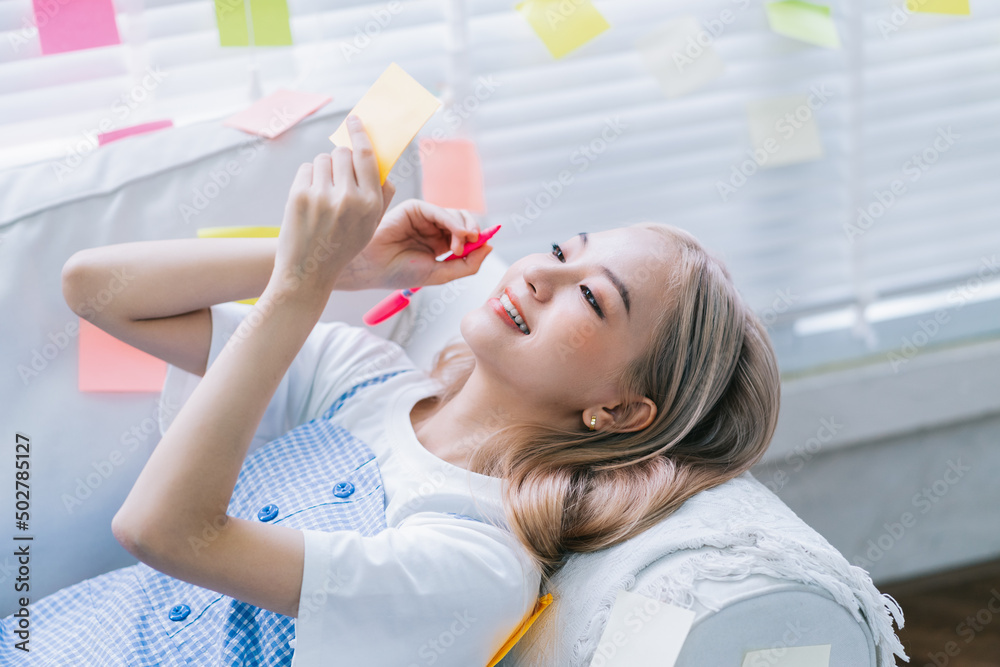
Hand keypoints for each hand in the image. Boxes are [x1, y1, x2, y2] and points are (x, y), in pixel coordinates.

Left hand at [270, 115, 394, 296]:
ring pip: (323, 159)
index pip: (366, 156)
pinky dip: (308, 179)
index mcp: (371, 204)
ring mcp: (323, 196)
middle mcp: (349, 198)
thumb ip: (380, 195)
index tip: (355, 120)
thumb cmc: (342, 247)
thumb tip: (380, 164)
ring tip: (322, 194)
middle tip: (336, 178)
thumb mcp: (370, 226)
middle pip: (343, 153)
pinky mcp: (300, 196)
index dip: (360, 133)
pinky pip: (307, 169)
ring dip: (323, 170)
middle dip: (340, 160)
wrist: (309, 271)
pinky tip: (309, 200)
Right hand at [335, 199, 492, 290]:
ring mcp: (425, 218)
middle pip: (464, 221)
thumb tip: (490, 247)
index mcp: (439, 244)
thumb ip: (467, 264)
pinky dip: (453, 222)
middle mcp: (433, 229)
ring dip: (463, 230)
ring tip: (456, 249)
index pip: (466, 235)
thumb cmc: (400, 273)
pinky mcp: (415, 208)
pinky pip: (440, 211)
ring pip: (456, 215)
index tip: (488, 243)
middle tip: (468, 248)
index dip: (479, 238)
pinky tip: (456, 236)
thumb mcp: (442, 274)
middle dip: (472, 233)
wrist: (373, 269)